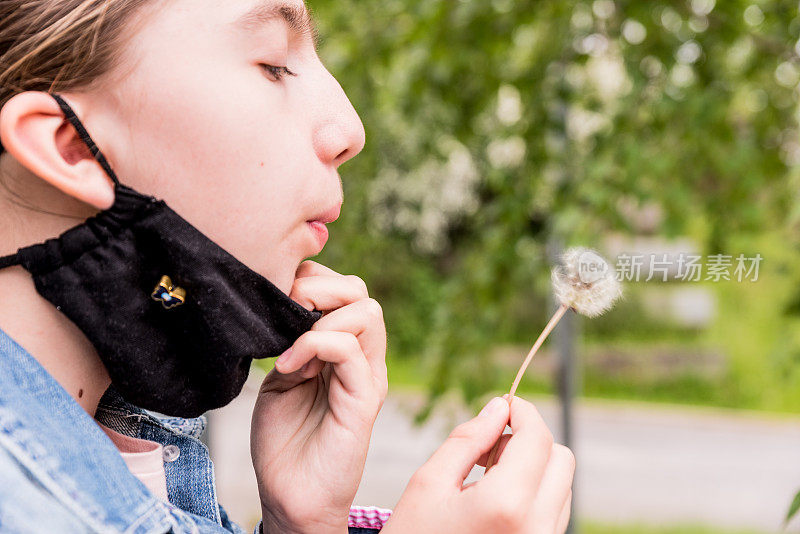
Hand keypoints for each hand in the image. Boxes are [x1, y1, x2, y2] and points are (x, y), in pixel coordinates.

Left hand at [250, 260, 387, 533]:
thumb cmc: (284, 441)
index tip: (277, 301)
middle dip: (318, 288)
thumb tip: (291, 304)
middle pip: (360, 291)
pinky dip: (314, 344)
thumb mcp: (282, 377)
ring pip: (366, 311)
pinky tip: (288, 365)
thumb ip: (293, 342)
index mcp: (343, 349)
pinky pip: (350, 350)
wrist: (290, 496)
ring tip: (289, 342)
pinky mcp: (364, 400)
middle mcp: (362, 358)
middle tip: (285, 312)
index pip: (344, 289)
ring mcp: (367, 377)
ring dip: (319, 314)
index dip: (311, 281)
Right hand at [382, 396, 573, 533]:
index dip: (523, 412)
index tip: (504, 405)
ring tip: (486, 479)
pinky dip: (534, 495)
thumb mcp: (428, 484)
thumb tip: (498, 407)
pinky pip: (555, 513)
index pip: (538, 438)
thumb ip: (467, 440)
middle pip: (561, 458)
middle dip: (530, 441)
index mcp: (507, 505)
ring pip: (562, 486)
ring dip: (534, 469)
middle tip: (488, 448)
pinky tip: (496, 502)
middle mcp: (538, 529)